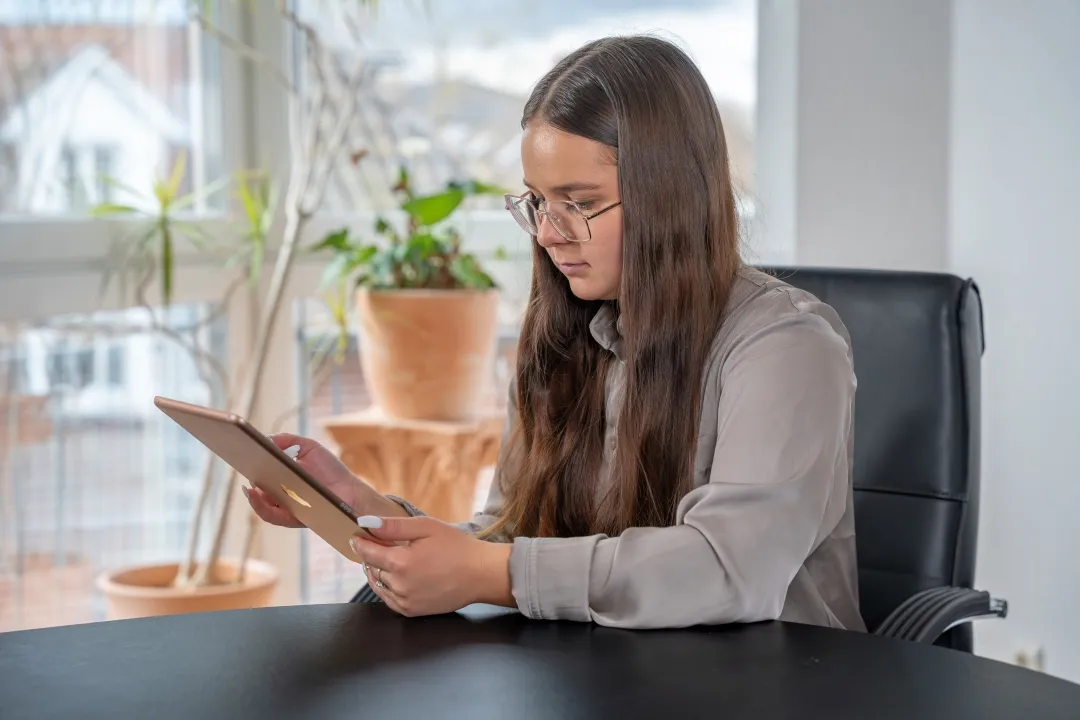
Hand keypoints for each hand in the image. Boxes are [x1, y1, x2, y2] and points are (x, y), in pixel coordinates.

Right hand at [244, 433, 376, 527]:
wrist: (351, 491)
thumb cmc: (331, 470)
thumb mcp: (308, 448)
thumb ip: (286, 440)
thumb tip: (264, 439)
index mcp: (282, 477)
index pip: (260, 473)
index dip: (249, 465)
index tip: (240, 453)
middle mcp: (280, 493)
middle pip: (257, 488)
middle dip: (249, 477)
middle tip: (243, 465)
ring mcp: (284, 507)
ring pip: (261, 504)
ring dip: (252, 496)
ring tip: (249, 484)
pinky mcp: (291, 518)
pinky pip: (271, 516)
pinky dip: (261, 507)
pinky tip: (257, 495)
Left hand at [350, 516, 513, 616]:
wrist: (481, 574)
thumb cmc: (457, 547)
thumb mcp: (426, 527)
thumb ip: (393, 526)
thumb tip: (365, 523)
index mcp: (401, 563)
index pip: (368, 552)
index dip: (360, 542)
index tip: (356, 535)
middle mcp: (399, 585)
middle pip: (371, 568)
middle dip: (370, 556)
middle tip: (374, 544)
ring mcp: (405, 601)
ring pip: (378, 585)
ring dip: (377, 572)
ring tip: (386, 559)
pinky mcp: (412, 611)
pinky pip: (389, 599)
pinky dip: (386, 588)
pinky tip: (395, 577)